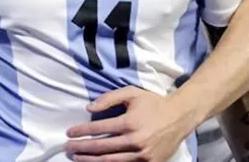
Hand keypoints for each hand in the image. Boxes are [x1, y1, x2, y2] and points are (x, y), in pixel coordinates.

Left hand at [64, 86, 195, 161]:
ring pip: (110, 161)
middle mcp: (135, 140)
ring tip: (78, 158)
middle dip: (81, 148)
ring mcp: (142, 155)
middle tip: (68, 148)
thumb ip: (110, 98)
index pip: (99, 129)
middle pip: (101, 148)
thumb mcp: (133, 93)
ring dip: (90, 161)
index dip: (81, 131)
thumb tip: (88, 108)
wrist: (180, 116)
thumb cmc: (154, 103)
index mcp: (130, 122)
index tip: (69, 133)